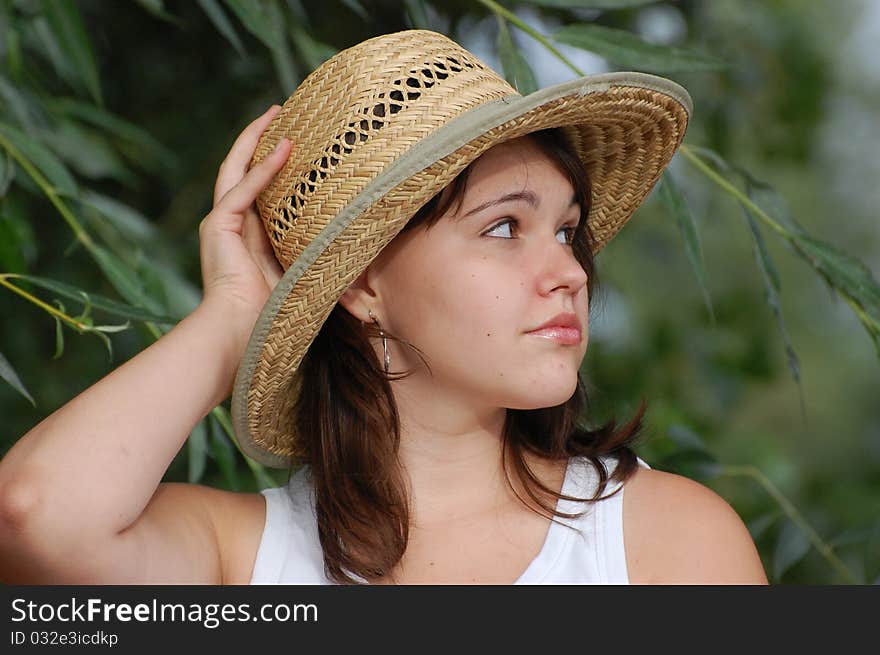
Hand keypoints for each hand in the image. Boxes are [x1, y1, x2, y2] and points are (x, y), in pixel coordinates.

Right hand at [197, 104, 291, 349]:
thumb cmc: (273, 314)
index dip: (272, 163)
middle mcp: (231, 224)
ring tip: (277, 116)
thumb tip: (353, 246)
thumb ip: (314, 254)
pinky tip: (283, 148)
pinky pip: (244, 188)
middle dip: (260, 139)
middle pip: (243, 169)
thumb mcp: (300, 274)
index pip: (258, 188)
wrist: (243, 332)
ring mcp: (222, 223)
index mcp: (247, 236)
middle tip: (281, 114)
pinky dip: (263, 168)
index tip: (294, 141)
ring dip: (257, 140)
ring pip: (237, 168)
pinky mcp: (219, 226)